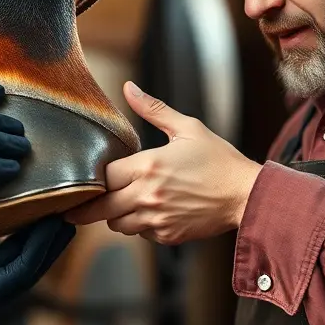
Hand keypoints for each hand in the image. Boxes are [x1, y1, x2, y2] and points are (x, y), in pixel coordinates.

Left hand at [65, 81, 259, 245]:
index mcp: (148, 166)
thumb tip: (129, 88)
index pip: (103, 177)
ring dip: (116, 215)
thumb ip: (153, 110)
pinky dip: (140, 226)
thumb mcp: (187, 128)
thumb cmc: (219, 160)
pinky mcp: (167, 236)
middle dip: (88, 206)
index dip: (96, 177)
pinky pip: (140, 234)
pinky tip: (151, 212)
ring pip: (117, 224)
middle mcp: (147, 195)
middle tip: (79, 206)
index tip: (96, 176)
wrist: (246, 195)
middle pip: (101, 207)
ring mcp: (157, 218)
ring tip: (122, 204)